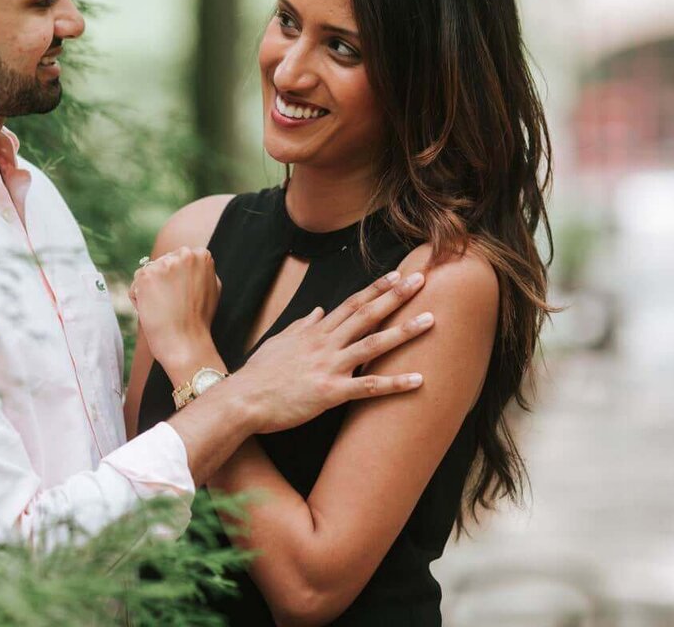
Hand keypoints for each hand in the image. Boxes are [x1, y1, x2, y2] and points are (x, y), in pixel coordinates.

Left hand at [129, 246, 221, 372]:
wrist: (186, 342)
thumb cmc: (199, 320)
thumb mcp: (211, 287)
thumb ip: (200, 270)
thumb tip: (191, 259)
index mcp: (201, 255)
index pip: (178, 259)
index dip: (177, 279)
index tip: (182, 296)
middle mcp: (184, 254)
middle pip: (162, 263)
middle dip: (162, 282)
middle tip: (173, 304)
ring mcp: (164, 264)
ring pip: (147, 274)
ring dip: (150, 291)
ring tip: (164, 308)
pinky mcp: (146, 276)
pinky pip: (135, 286)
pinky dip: (139, 300)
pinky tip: (153, 311)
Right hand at [230, 270, 432, 433]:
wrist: (241, 399)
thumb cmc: (257, 374)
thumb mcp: (278, 342)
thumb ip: (301, 326)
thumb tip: (318, 312)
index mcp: (313, 332)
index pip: (350, 304)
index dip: (375, 289)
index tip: (396, 276)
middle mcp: (324, 344)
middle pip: (366, 314)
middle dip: (396, 296)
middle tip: (422, 280)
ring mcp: (329, 366)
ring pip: (373, 344)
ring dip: (404, 331)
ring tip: (431, 320)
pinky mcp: (331, 392)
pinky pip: (368, 387)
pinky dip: (395, 383)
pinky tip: (419, 379)